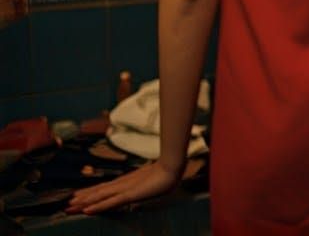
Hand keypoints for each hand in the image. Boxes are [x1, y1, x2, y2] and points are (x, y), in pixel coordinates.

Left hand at [66, 160, 180, 214]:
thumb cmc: (166, 172)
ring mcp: (124, 189)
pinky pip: (110, 202)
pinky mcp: (129, 194)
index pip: (104, 188)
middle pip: (98, 192)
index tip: (77, 196)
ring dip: (84, 203)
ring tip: (70, 208)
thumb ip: (144, 182)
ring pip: (99, 197)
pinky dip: (98, 206)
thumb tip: (142, 184)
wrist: (173, 166)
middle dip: (82, 199)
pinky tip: (87, 211)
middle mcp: (121, 184)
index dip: (90, 192)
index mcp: (126, 181)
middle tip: (66, 205)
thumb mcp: (151, 179)